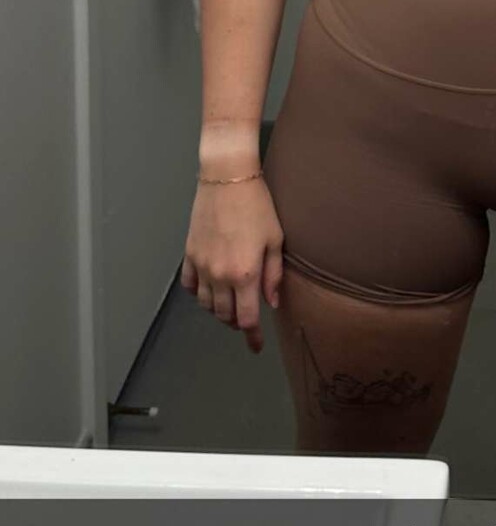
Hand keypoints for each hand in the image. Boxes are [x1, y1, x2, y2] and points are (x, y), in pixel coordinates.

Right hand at [180, 175, 284, 354]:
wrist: (226, 179)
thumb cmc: (257, 206)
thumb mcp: (275, 240)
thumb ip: (273, 275)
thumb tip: (270, 303)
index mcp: (244, 274)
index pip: (246, 318)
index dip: (252, 336)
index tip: (256, 346)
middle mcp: (219, 275)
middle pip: (224, 315)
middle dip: (237, 322)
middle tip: (247, 317)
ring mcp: (201, 265)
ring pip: (206, 304)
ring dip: (219, 310)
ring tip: (231, 303)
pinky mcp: (189, 254)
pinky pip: (190, 286)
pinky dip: (199, 293)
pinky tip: (210, 288)